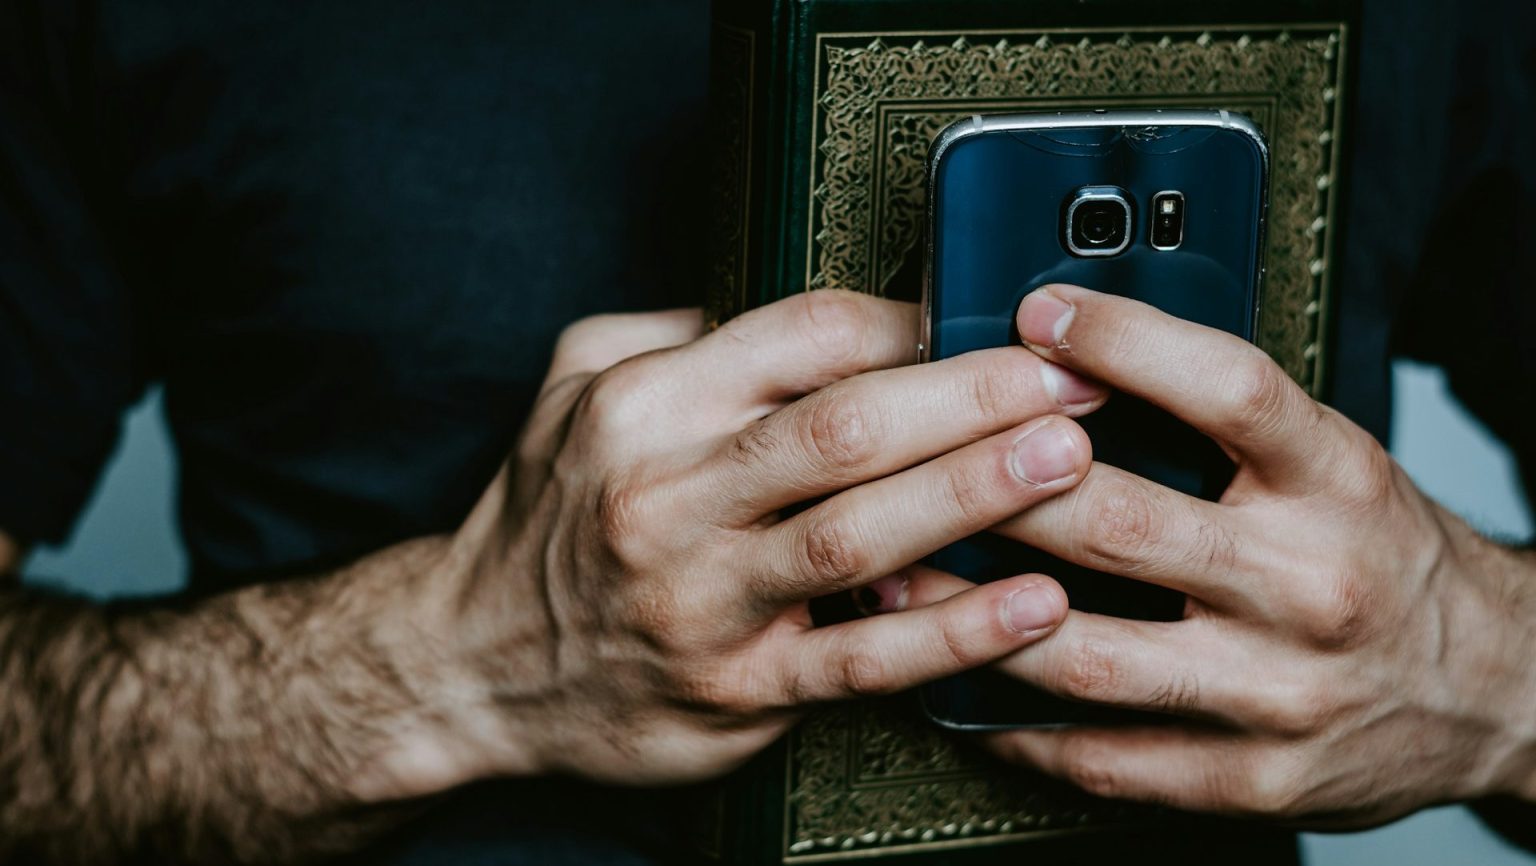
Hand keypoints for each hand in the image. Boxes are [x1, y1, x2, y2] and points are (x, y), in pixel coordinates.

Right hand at [394, 291, 1110, 791]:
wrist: (470, 661)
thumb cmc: (549, 513)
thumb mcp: (575, 385)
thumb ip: (685, 333)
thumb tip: (819, 312)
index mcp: (642, 403)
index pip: (802, 336)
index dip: (911, 321)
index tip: (987, 316)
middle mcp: (667, 495)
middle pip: (845, 426)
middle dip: (972, 394)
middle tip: (1069, 375)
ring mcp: (700, 599)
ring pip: (858, 535)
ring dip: (977, 492)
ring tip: (1072, 457)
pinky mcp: (732, 690)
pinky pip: (858, 662)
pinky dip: (951, 633)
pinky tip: (1030, 606)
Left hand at [906, 284, 1535, 826]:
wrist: (1494, 689)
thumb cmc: (1379, 552)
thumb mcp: (1332, 459)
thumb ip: (1223, 420)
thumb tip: (1074, 358)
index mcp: (1337, 480)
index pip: (1228, 389)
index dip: (1126, 342)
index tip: (1038, 311)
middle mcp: (1313, 584)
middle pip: (1123, 525)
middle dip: (997, 489)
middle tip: (909, 460)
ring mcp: (1280, 694)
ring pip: (1090, 654)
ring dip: (971, 618)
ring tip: (894, 578)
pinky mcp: (1254, 779)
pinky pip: (1106, 757)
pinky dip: (1017, 723)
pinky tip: (958, 686)